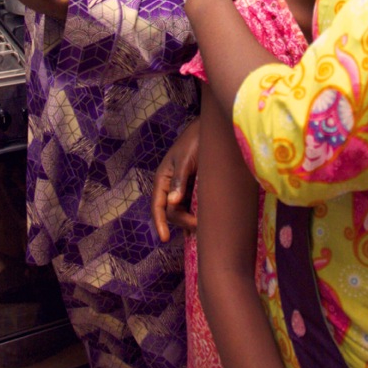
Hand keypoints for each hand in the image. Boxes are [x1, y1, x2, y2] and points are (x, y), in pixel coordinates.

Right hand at [152, 118, 199, 241]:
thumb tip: (172, 202)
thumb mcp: (185, 159)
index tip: (165, 238)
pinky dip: (195, 215)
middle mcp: (170, 186)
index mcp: (163, 179)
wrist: (210, 129)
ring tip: (204, 228)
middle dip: (182, 221)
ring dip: (190, 220)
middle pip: (171, 212)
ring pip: (182, 211)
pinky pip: (191, 206)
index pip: (157, 206)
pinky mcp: (193, 188)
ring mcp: (182, 188)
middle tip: (199, 226)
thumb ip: (179, 179)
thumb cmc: (194, 141)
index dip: (160, 223)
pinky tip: (203, 225)